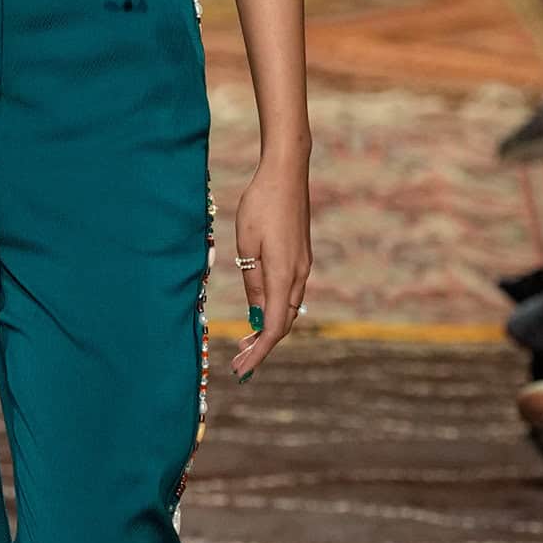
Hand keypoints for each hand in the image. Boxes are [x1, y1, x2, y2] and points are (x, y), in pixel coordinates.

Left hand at [231, 156, 311, 382]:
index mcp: (283, 273)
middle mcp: (298, 274)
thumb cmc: (261, 204)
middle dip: (262, 346)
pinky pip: (289, 294)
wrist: (287, 173)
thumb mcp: (247, 244)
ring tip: (246, 343)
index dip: (259, 351)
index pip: (275, 325)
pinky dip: (275, 311)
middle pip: (284, 322)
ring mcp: (302, 265)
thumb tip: (256, 314)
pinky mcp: (300, 256)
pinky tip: (260, 313)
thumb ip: (252, 281)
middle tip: (239, 363)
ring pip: (288, 309)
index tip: (242, 368)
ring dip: (269, 329)